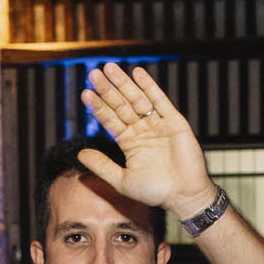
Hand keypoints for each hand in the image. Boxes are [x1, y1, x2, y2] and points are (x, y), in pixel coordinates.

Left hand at [77, 62, 218, 221]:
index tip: (85, 93)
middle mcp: (142, 130)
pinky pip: (160, 101)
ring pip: (138, 99)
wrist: (184, 195)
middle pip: (121, 105)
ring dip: (124, 83)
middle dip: (108, 90)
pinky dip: (149, 86)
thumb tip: (80, 154)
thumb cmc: (155, 191)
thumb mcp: (122, 180)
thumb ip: (102, 166)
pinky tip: (137, 73)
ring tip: (110, 68)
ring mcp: (158, 124)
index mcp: (129, 143)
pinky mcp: (174, 122)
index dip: (98, 107)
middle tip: (93, 74)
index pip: (110, 120)